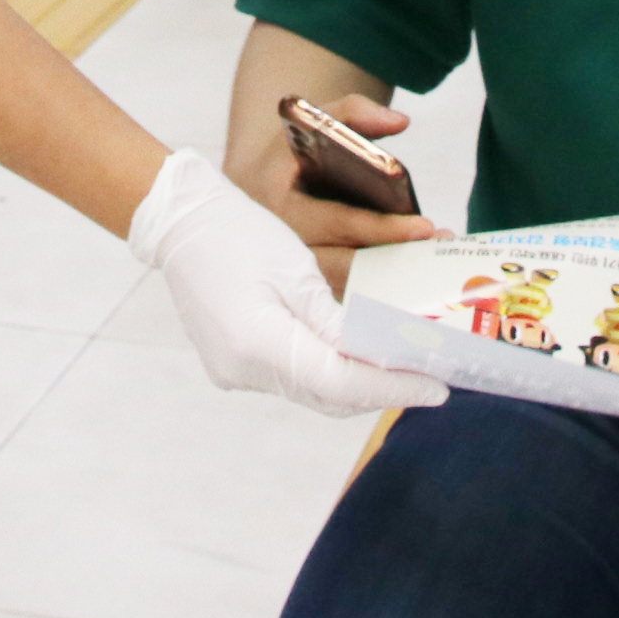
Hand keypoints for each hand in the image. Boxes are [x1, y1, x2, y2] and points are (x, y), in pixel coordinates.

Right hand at [126, 153, 444, 419]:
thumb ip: (337, 323)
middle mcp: (244, 369)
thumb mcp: (297, 271)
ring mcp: (234, 371)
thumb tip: (382, 357)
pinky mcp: (233, 363)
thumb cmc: (240, 232)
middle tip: (431, 379)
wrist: (181, 221)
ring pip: (311, 391)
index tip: (437, 387)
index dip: (393, 387)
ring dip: (357, 383)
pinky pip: (292, 379)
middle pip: (328, 395)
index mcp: (258, 343)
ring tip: (404, 370)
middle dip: (383, 390)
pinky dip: (328, 373)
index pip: (341, 382)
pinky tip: (358, 358)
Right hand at [226, 91, 435, 289]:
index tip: (424, 226)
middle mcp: (285, 247)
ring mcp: (296, 271)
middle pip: (346, 265)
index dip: (381, 228)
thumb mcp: (309, 122)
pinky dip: (379, 287)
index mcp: (281, 206)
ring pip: (348, 284)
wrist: (256, 186)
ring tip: (433, 260)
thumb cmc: (290, 153)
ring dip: (391, 277)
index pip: (337, 222)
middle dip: (394, 259)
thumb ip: (352, 113)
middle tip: (436, 246)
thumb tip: (400, 122)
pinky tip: (413, 273)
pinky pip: (347, 291)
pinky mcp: (310, 284)